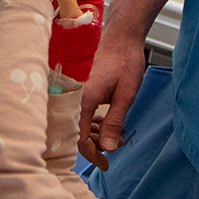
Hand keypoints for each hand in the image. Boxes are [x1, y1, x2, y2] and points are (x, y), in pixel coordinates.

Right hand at [77, 20, 147, 168]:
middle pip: (74, 132)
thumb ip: (114, 123)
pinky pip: (77, 110)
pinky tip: (103, 122)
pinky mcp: (77, 86)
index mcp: (82, 98)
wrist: (121, 34)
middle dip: (92, 145)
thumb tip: (107, 148)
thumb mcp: (126, 95)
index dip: (91, 154)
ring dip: (91, 133)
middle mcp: (72, 95)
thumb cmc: (125, 59)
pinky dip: (89, 120)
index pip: (79, 138)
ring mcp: (73, 90)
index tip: (104, 164)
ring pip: (75, 121)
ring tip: (111, 136)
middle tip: (110, 151)